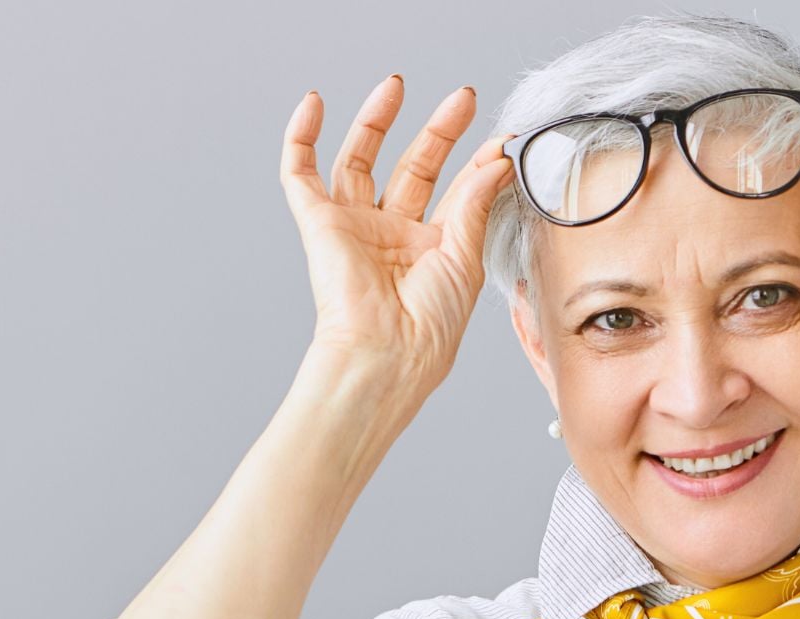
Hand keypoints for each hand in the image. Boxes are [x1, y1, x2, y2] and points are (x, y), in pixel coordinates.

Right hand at [279, 76, 514, 394]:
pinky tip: (315, 103)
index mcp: (433, 249)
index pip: (455, 191)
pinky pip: (299, 173)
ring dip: (376, 121)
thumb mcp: (466, 258)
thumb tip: (496, 160)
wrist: (387, 352)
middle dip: (438, 131)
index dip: (476, 162)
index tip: (500, 139)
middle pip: (413, 167)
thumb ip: (475, 203)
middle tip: (462, 98)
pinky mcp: (319, 224)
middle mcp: (393, 235)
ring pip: (360, 160)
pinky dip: (300, 137)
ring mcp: (355, 226)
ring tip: (396, 86)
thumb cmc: (429, 326)